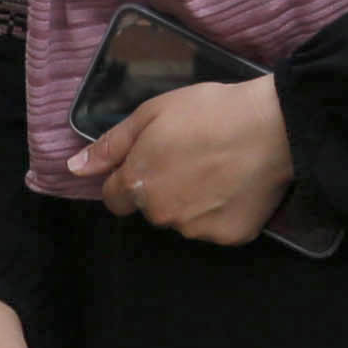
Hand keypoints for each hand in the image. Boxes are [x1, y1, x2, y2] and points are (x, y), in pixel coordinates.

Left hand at [70, 77, 296, 243]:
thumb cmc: (209, 111)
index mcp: (137, 184)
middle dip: (163, 188)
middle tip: (193, 157)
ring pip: (184, 219)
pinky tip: (237, 185)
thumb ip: (110, 146)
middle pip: (151, 209)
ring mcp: (196, 229)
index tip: (154, 160)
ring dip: (193, 202)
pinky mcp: (229, 236)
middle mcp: (161, 214)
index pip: (114, 197)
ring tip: (219, 169)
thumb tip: (73, 169)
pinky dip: (223, 211)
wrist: (274, 125)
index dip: (130, 178)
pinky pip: (217, 227)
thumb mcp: (151, 114)